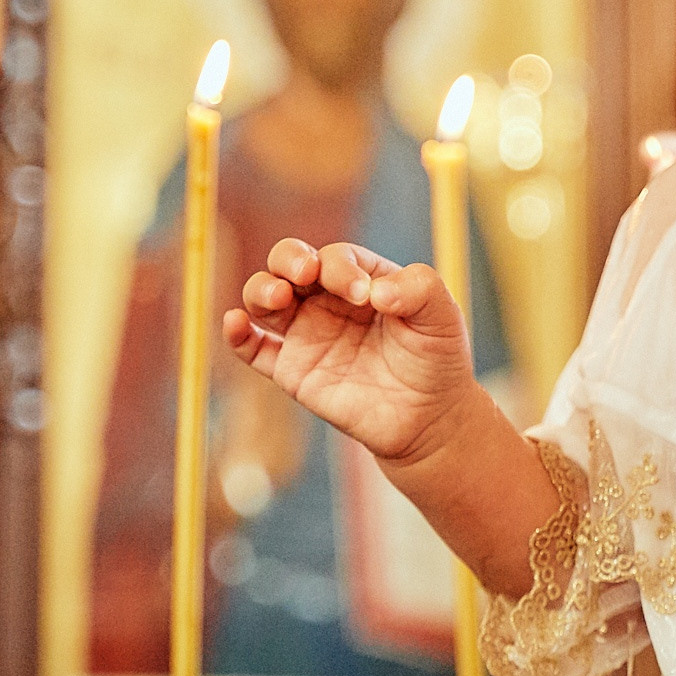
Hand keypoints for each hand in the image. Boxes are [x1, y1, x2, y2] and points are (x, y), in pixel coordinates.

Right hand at [223, 238, 482, 468]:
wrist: (428, 418)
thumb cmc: (435, 358)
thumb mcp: (441, 315)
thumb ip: (418, 289)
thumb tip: (376, 291)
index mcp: (360, 278)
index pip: (336, 258)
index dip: (342, 268)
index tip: (363, 295)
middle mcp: (327, 300)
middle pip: (288, 262)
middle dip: (288, 258)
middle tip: (304, 273)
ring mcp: (306, 334)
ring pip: (264, 299)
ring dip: (262, 290)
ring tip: (278, 297)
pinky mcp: (292, 370)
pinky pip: (254, 349)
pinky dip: (237, 335)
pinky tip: (234, 323)